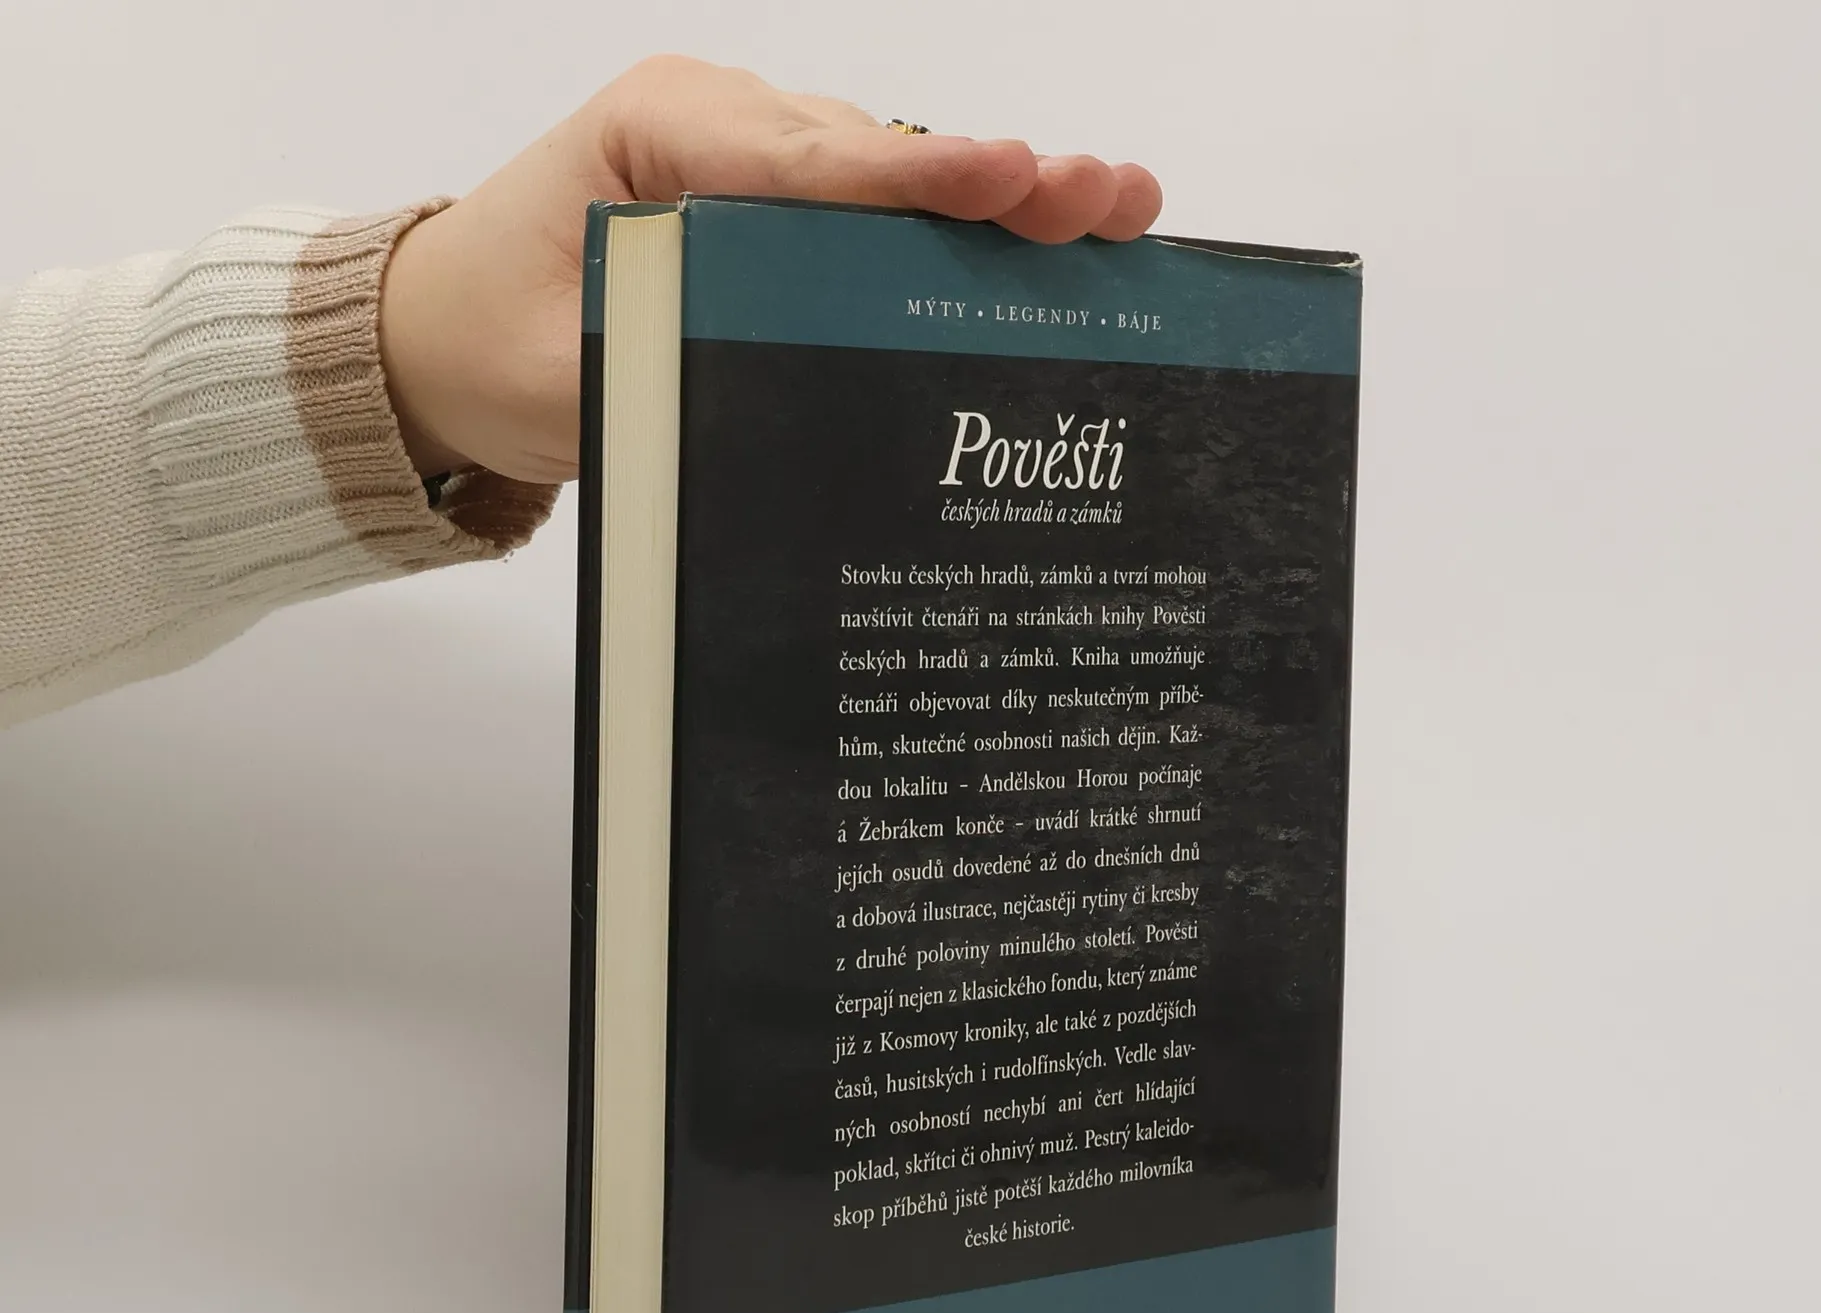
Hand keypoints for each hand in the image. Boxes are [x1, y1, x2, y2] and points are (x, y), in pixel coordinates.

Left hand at [378, 55, 1162, 485]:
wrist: (431, 338)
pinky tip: (1046, 250)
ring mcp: (754, 165)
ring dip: (999, 206)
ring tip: (1114, 213)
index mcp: (661, 140)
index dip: (919, 181)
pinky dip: (958, 237)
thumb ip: (663, 372)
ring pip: (892, 183)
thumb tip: (785, 398)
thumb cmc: (484, 342)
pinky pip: (876, 217)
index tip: (1012, 181)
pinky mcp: (772, 212)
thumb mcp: (564, 374)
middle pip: (877, 160)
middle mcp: (721, 131)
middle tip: (1107, 197)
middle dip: (996, 183)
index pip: (809, 164)